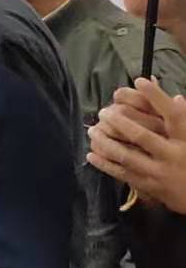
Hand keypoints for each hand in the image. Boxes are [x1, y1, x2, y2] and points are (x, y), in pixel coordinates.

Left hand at [89, 78, 185, 210]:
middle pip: (142, 135)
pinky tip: (91, 155)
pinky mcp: (151, 187)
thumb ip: (184, 121)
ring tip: (92, 131)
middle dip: (120, 122)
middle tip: (104, 112)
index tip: (140, 80)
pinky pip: (124, 174)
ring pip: (127, 156)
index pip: (174, 115)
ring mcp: (161, 173)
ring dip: (106, 143)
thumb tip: (177, 98)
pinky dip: (106, 165)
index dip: (156, 96)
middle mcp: (175, 155)